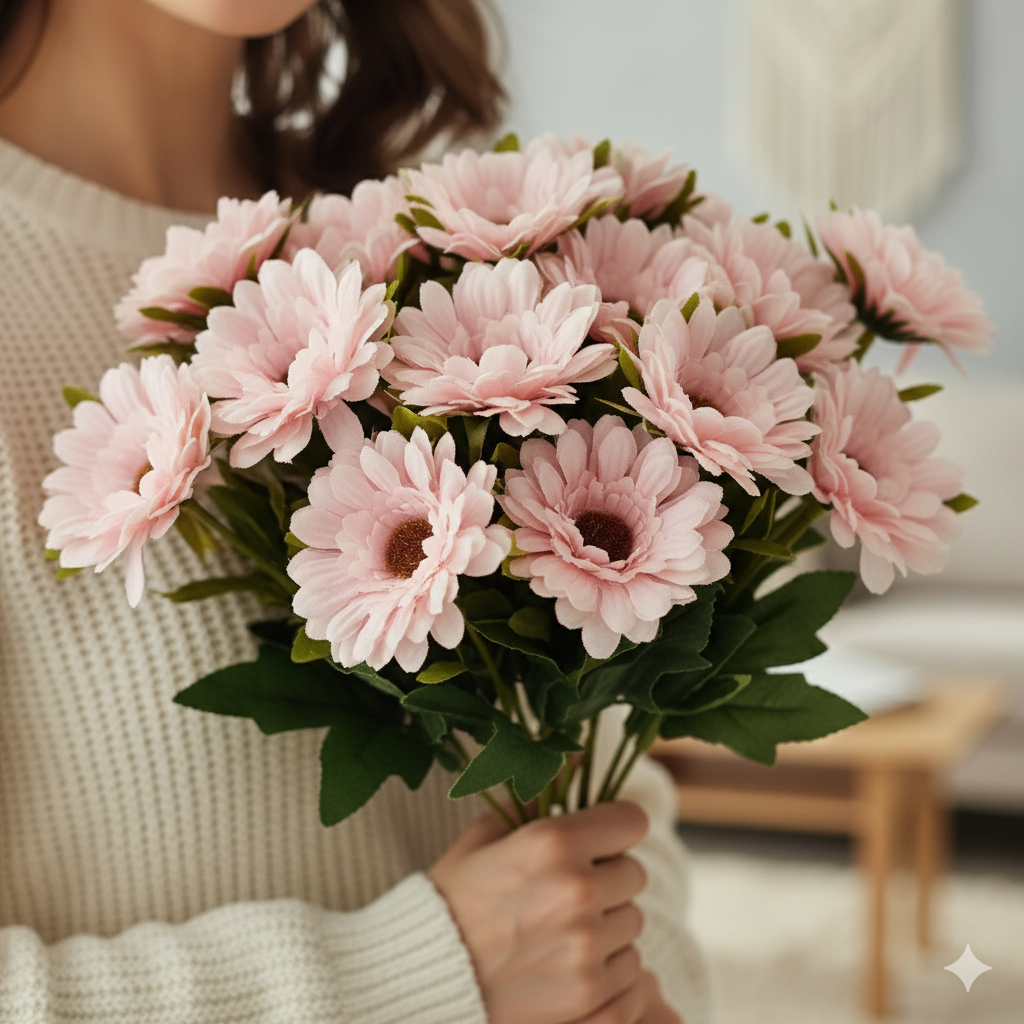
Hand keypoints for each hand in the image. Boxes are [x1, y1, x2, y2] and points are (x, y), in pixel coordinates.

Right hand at [428, 801, 650, 1023]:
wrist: (425, 975)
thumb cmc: (457, 896)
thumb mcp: (488, 833)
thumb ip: (538, 794)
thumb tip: (579, 756)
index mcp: (552, 842)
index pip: (633, 821)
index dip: (616, 828)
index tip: (601, 840)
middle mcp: (575, 890)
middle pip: (634, 873)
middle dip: (607, 878)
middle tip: (567, 891)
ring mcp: (585, 946)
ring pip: (633, 923)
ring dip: (608, 924)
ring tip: (561, 929)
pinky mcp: (589, 992)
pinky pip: (630, 970)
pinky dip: (606, 968)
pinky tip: (565, 963)